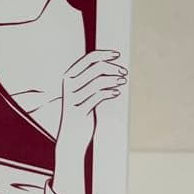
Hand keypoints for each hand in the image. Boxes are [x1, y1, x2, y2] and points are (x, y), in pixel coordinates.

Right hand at [53, 50, 126, 193]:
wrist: (70, 139)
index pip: (88, 59)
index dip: (104, 54)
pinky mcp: (79, 110)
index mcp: (68, 77)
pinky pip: (98, 96)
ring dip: (114, 80)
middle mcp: (68, 85)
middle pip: (95, 68)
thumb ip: (90, 80)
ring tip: (122, 82)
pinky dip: (110, 92)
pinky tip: (116, 93)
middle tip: (124, 73)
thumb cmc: (79, 113)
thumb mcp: (83, 93)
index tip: (117, 55)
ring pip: (98, 81)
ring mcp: (73, 98)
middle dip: (113, 67)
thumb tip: (110, 65)